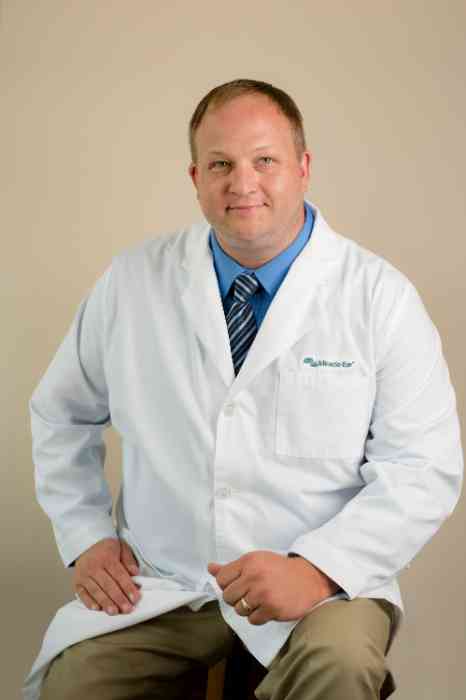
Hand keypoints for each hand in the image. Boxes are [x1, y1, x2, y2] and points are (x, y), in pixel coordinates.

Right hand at [73, 537, 140, 614]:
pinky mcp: (77, 582)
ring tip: (114, 612)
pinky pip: (82, 594)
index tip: (135, 598)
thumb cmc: (107, 548)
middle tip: (127, 609)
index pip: (119, 574)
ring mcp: (84, 575)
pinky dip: (89, 602)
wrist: (86, 544)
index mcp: (107, 557)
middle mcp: (94, 566)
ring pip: (96, 591)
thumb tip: (135, 573)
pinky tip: (97, 608)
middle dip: (118, 598)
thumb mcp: (121, 547)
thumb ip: (128, 561)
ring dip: (105, 603)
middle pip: (108, 585)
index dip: (128, 587)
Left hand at [208, 550, 339, 625]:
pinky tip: (268, 608)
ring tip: (261, 600)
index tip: (240, 585)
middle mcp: (253, 575)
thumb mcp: (256, 561)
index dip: (228, 585)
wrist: (309, 578)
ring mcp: (262, 593)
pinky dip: (258, 617)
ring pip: (239, 610)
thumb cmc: (279, 569)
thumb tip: (210, 568)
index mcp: (248, 561)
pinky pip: (252, 620)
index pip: (221, 579)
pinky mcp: (272, 608)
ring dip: (248, 609)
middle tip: (251, 594)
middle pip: (228, 597)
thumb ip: (231, 567)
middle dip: (237, 598)